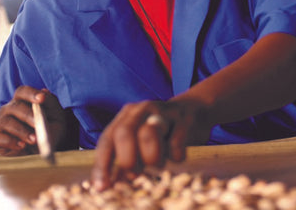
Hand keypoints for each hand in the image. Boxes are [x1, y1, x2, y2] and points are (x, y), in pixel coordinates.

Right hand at [0, 86, 66, 155]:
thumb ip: (51, 103)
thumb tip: (44, 92)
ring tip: (34, 140)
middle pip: (15, 106)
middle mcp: (10, 109)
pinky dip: (11, 142)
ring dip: (22, 131)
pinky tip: (22, 146)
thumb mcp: (57, 116)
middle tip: (39, 124)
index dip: (31, 94)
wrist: (44, 151)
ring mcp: (2, 123)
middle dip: (28, 115)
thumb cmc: (50, 129)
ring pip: (7, 122)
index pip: (23, 91)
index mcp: (24, 100)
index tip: (42, 98)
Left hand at [91, 99, 211, 189]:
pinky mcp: (184, 118)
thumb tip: (108, 185)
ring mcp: (164, 111)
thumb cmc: (163, 131)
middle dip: (127, 160)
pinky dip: (175, 156)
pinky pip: (176, 143)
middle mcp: (142, 110)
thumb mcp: (140, 137)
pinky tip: (177, 156)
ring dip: (152, 157)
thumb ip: (125, 155)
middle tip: (136, 173)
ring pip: (148, 133)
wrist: (193, 109)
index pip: (108, 139)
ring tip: (157, 163)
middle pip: (124, 133)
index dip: (102, 164)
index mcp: (127, 115)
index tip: (101, 187)